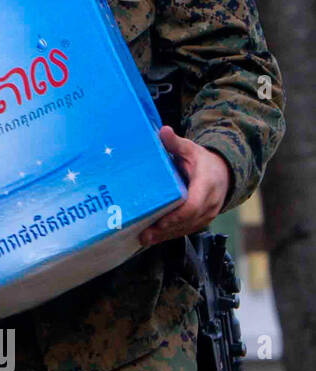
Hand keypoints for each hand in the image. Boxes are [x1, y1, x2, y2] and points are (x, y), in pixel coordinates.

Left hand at [139, 127, 230, 246]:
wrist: (224, 172)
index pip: (193, 205)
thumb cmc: (203, 161)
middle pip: (188, 221)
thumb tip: (163, 131)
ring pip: (187, 228)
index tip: (160, 221)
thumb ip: (176, 143)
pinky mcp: (203, 220)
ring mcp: (208, 213)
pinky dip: (171, 235)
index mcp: (207, 185)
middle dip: (166, 229)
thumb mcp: (190, 149)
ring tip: (146, 239)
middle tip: (145, 234)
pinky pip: (188, 230)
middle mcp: (210, 202)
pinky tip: (155, 238)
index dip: (176, 216)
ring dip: (167, 235)